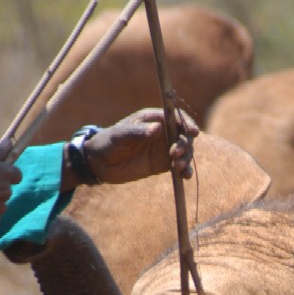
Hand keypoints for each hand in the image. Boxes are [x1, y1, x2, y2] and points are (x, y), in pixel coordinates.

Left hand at [83, 108, 198, 184]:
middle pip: (184, 136)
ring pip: (184, 152)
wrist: (100, 163)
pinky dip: (184, 171)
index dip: (187, 124)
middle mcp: (162, 132)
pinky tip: (185, 176)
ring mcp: (163, 149)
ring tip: (178, 168)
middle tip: (174, 155)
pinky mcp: (162, 164)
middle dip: (184, 145)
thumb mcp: (121, 135)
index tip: (193, 132)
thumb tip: (158, 129)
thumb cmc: (108, 142)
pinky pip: (179, 166)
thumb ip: (139, 132)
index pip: (176, 118)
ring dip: (186, 159)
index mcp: (153, 119)